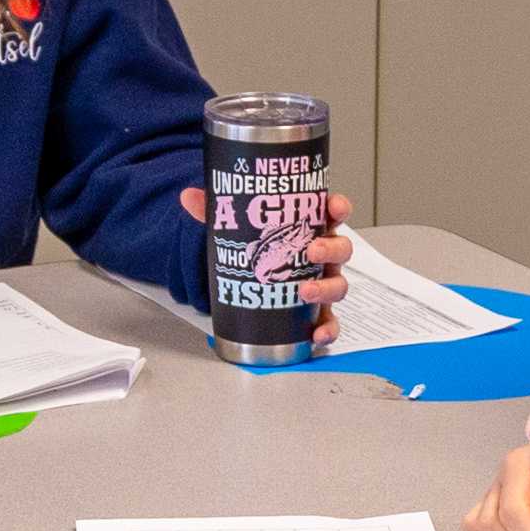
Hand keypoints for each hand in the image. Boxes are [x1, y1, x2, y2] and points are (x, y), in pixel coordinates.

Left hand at [182, 185, 356, 344]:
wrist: (246, 280)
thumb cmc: (253, 250)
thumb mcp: (234, 228)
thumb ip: (215, 211)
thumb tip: (188, 197)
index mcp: (308, 229)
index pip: (332, 213)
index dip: (339, 208)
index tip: (335, 208)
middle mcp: (321, 256)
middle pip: (341, 250)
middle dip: (331, 249)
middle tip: (312, 251)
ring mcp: (321, 284)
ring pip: (338, 285)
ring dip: (327, 288)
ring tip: (306, 291)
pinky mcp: (314, 312)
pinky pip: (329, 321)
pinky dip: (328, 328)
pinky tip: (316, 333)